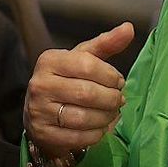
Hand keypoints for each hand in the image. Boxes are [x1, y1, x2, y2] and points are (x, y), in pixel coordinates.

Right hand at [24, 22, 134, 157]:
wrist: (40, 111)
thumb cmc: (67, 80)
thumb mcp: (82, 59)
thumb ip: (106, 44)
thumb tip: (129, 28)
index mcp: (49, 60)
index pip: (87, 65)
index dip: (110, 75)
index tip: (118, 81)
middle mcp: (40, 84)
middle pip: (87, 93)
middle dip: (111, 98)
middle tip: (118, 100)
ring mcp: (38, 111)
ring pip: (83, 117)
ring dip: (106, 117)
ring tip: (111, 113)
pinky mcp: (43, 134)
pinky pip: (78, 138)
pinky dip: (96, 134)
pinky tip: (99, 126)